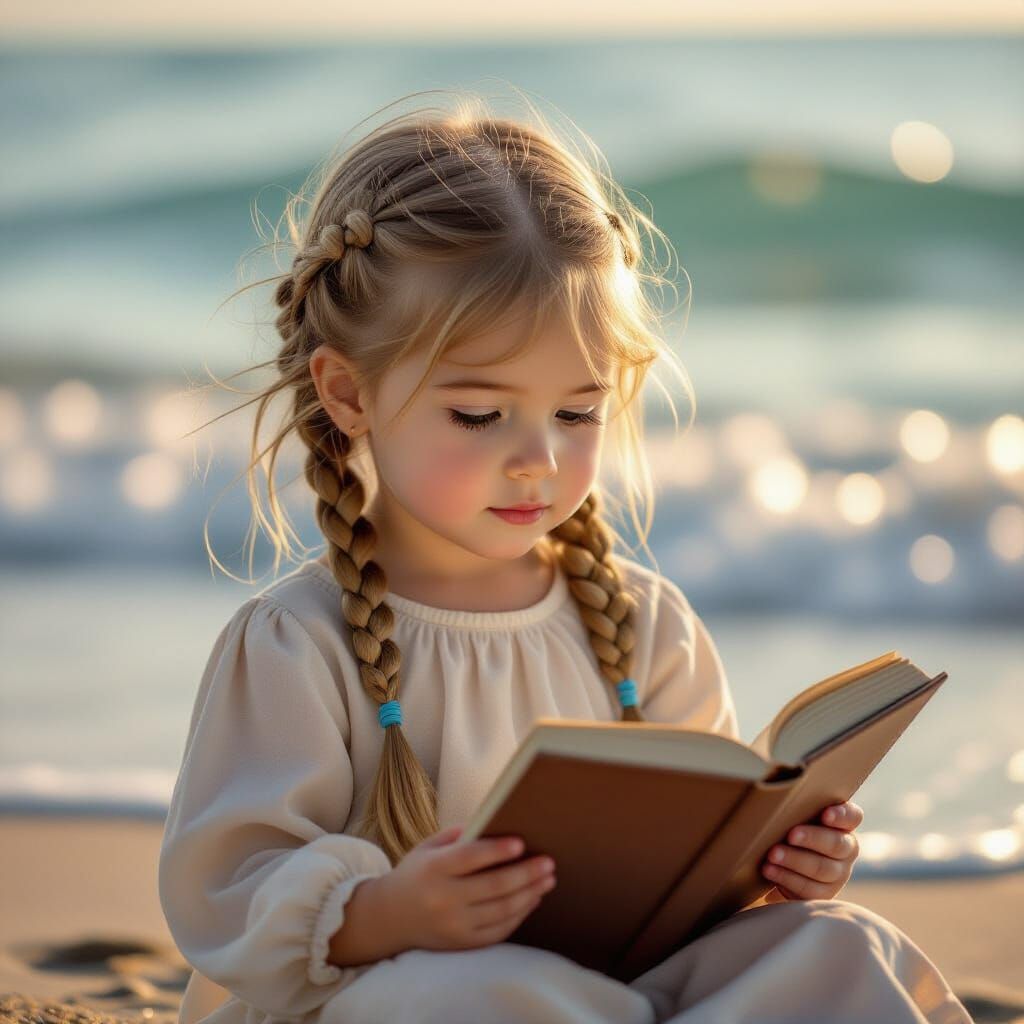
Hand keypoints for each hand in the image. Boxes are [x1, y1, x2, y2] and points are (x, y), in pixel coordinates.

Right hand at [374, 824, 556, 952]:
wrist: (388, 917)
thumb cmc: (416, 873)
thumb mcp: (427, 847)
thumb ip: (458, 836)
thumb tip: (496, 824)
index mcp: (433, 869)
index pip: (469, 858)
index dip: (497, 850)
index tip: (522, 843)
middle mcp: (443, 899)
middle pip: (493, 887)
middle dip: (526, 874)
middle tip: (549, 862)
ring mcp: (453, 925)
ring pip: (501, 911)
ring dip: (530, 894)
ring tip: (548, 879)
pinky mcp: (461, 943)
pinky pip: (498, 931)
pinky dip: (519, 915)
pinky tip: (532, 899)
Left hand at [759, 800, 862, 902]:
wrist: (784, 862)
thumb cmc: (790, 827)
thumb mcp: (797, 815)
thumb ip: (798, 804)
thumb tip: (775, 794)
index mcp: (843, 825)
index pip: (852, 816)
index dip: (841, 815)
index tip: (825, 814)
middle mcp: (846, 849)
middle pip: (836, 844)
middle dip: (812, 839)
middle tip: (790, 835)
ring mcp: (838, 874)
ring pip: (822, 869)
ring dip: (794, 860)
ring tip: (772, 855)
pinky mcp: (824, 894)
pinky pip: (809, 890)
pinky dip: (787, 878)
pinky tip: (770, 870)